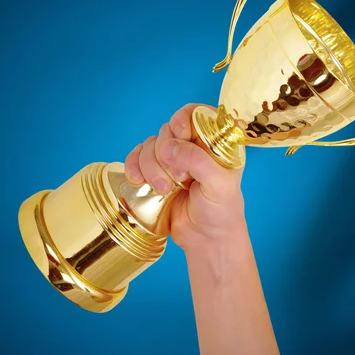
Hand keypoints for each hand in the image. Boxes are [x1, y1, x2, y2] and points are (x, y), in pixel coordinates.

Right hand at [124, 104, 245, 250]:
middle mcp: (193, 146)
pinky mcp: (155, 173)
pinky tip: (137, 181)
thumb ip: (197, 161)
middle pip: (168, 131)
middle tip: (179, 179)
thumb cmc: (221, 212)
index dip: (183, 121)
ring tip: (163, 190)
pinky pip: (136, 158)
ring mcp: (173, 160)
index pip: (196, 114)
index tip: (179, 136)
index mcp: (216, 143)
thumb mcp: (219, 185)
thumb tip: (168, 147)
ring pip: (150, 145)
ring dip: (150, 166)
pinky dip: (133, 166)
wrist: (206, 240)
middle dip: (166, 154)